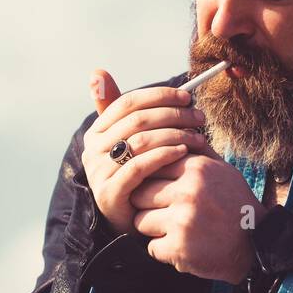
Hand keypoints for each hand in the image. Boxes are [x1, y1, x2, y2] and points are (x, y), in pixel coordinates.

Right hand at [81, 68, 216, 239]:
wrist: (131, 220)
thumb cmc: (136, 175)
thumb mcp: (130, 141)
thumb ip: (122, 111)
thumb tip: (98, 72)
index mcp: (97, 131)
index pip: (127, 102)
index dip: (159, 96)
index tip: (187, 96)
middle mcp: (92, 150)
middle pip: (137, 120)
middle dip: (173, 114)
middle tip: (199, 116)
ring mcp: (99, 172)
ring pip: (140, 141)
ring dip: (175, 134)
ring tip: (198, 136)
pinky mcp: (110, 193)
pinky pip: (140, 166)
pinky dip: (165, 155)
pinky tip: (185, 153)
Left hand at [130, 153, 269, 283]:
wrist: (257, 243)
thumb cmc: (236, 203)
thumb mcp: (224, 170)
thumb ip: (199, 151)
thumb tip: (179, 129)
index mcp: (197, 168)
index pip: (151, 167)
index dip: (152, 181)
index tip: (160, 191)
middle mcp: (188, 191)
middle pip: (139, 194)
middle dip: (147, 205)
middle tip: (163, 212)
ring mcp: (182, 221)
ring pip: (140, 221)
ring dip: (152, 228)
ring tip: (173, 229)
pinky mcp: (179, 248)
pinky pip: (151, 247)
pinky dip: (163, 250)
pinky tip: (182, 246)